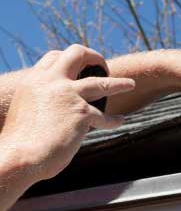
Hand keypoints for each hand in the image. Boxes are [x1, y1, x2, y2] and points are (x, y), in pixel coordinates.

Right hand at [1, 45, 134, 181]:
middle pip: (77, 53)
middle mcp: (51, 82)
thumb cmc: (19, 142)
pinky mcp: (82, 114)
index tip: (80, 66)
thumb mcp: (26, 109)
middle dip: (94, 57)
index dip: (69, 58)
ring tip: (130, 84)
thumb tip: (58, 107)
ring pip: (102, 82)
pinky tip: (119, 121)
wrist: (19, 157)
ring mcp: (69, 96)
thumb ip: (42, 101)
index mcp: (34, 80)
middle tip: (103, 66)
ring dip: (119, 83)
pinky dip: (113, 120)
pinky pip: (105, 117)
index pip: (54, 57)